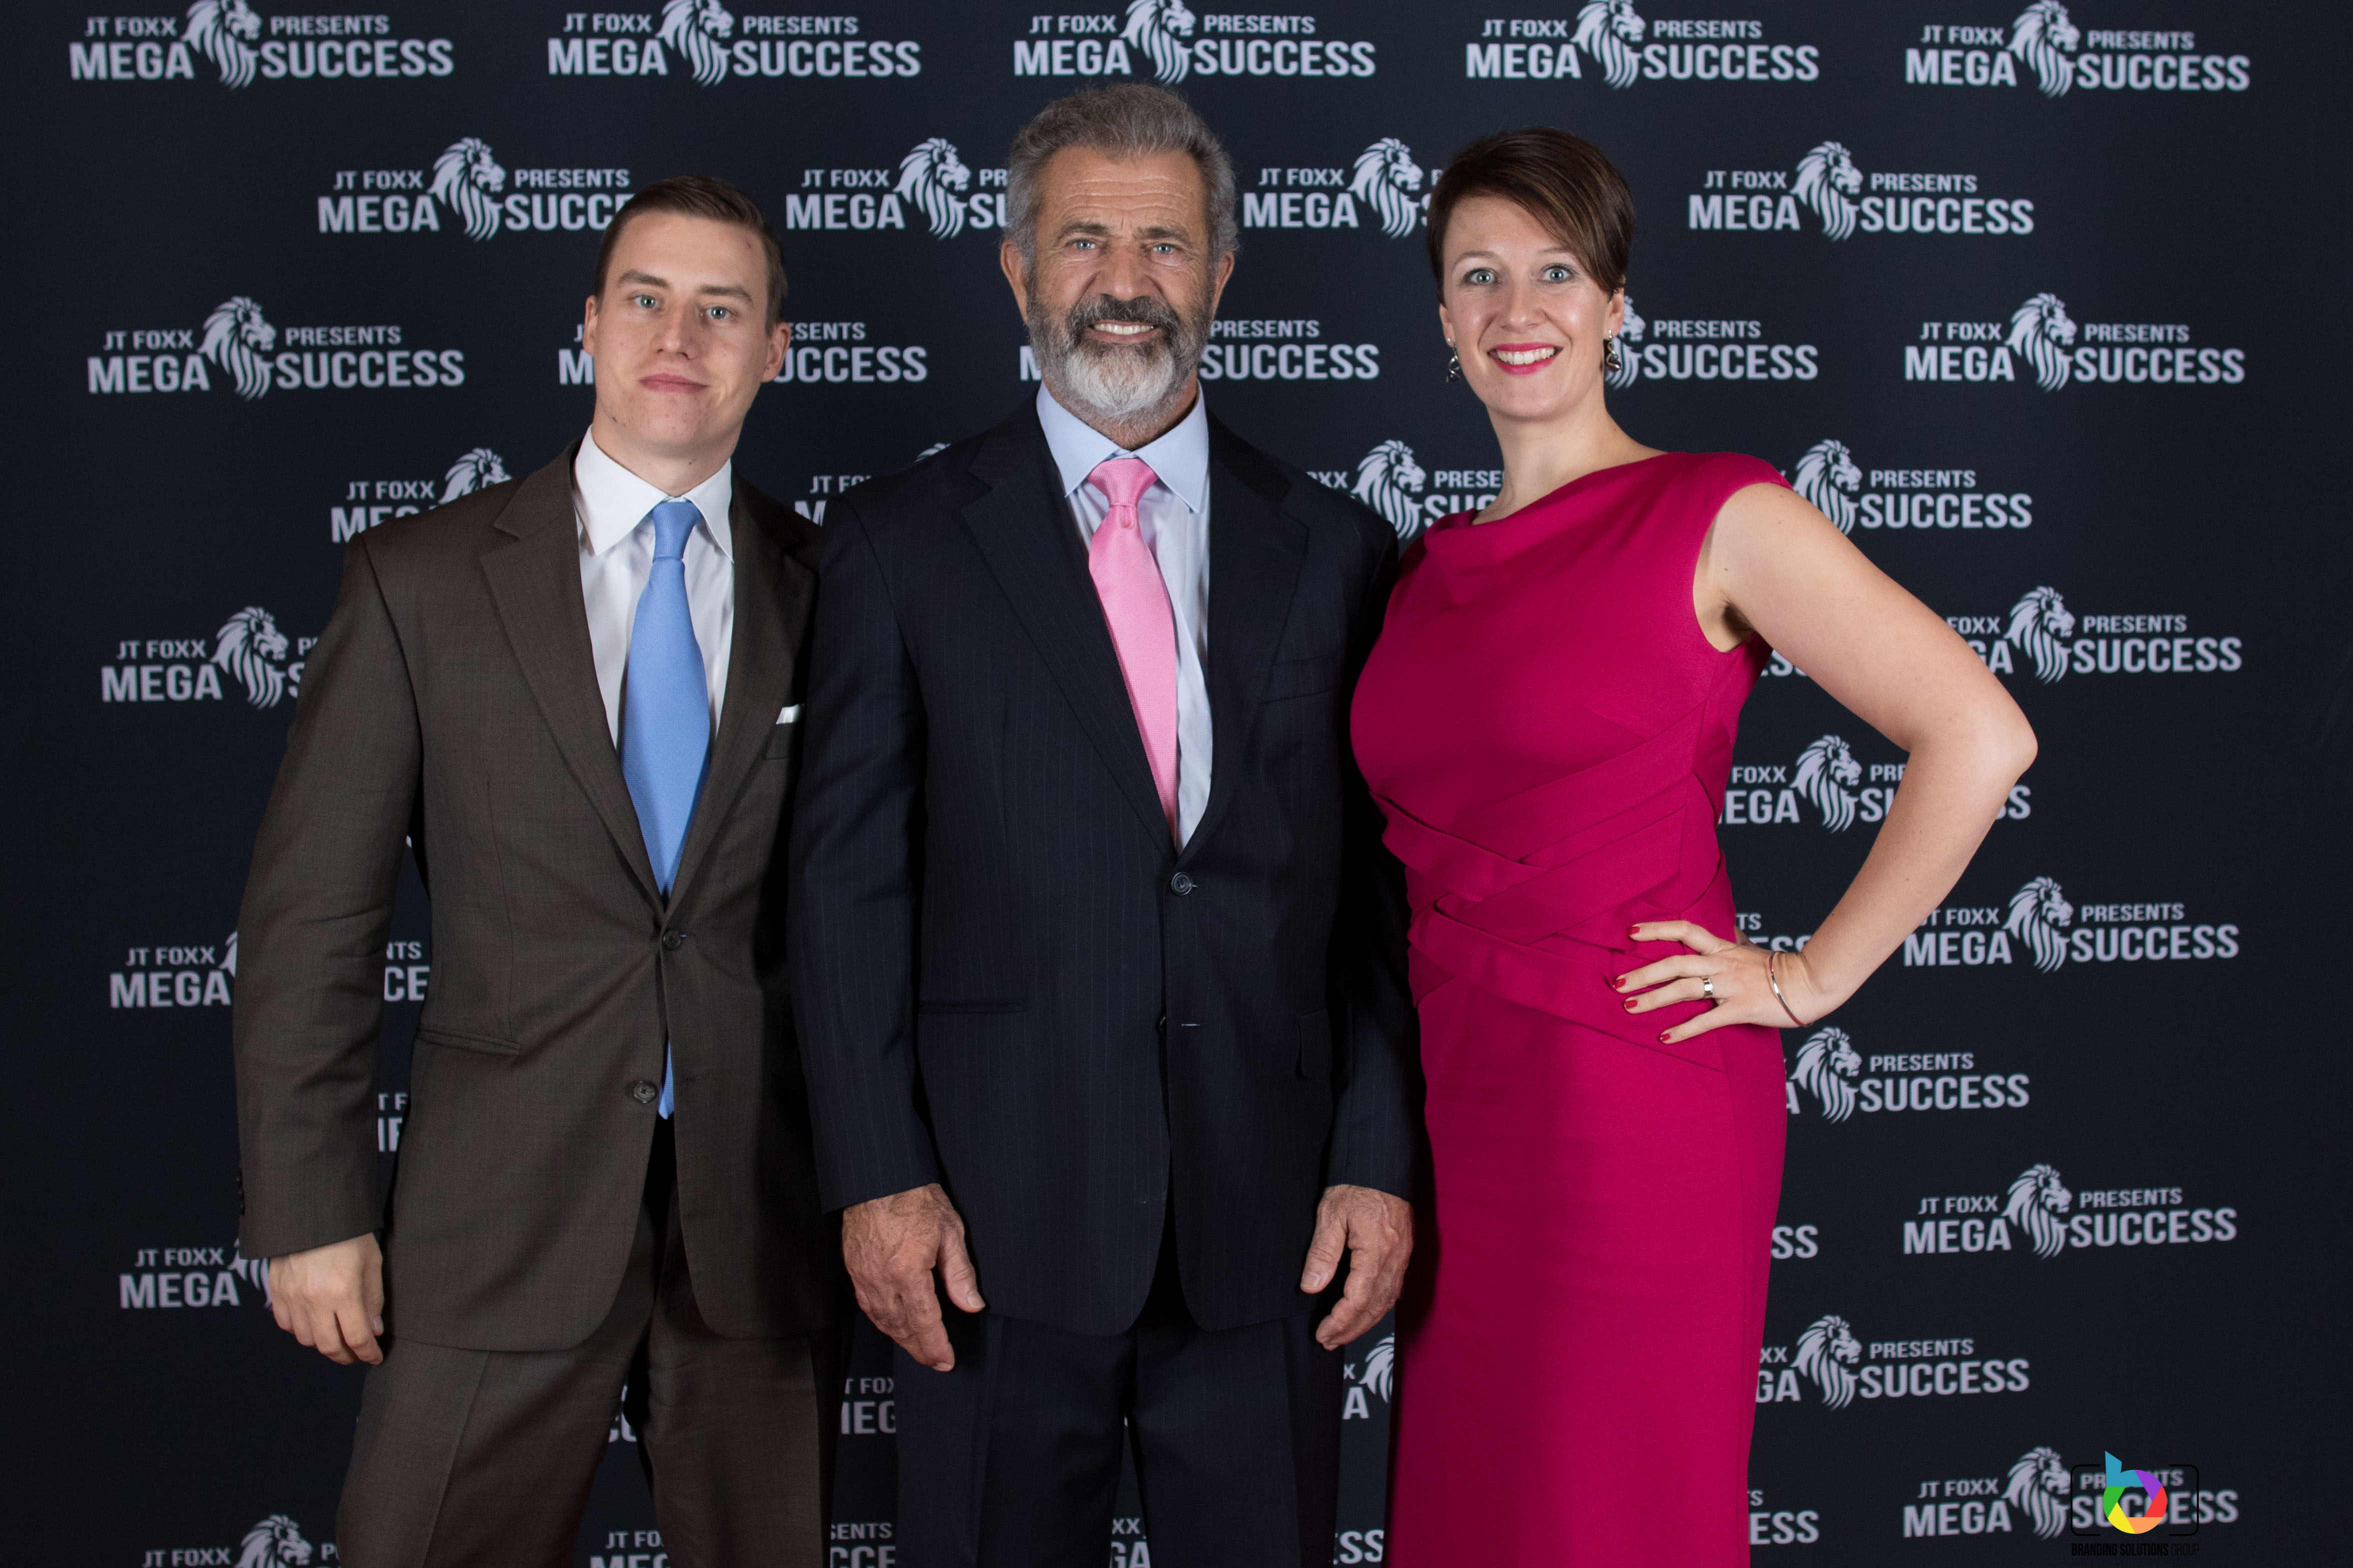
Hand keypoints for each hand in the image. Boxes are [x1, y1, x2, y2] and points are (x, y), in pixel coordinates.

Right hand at [269, 1233, 384, 1365]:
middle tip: (356, 1354)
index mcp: (343, 1292)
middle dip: (346, 1356)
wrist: (311, 1210)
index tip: (375, 1357)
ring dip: (323, 1344)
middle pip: (329, 1346)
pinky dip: (300, 1330)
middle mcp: (315, 1299)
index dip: (368, 1353)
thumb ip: (373, 1299)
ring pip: (306, 1339)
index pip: (357, 1338)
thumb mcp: (371, 1262)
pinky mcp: (276, 1290)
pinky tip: (314, 1323)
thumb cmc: (348, 1232)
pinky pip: (286, 1323)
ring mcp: (292, 1296)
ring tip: (337, 1338)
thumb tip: (374, 1331)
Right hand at [843, 1183, 984, 1371]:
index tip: (946, 1361)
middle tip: (934, 1361)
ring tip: (918, 1348)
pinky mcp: (854, 1269)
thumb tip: (972, 1304)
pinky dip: (882, 1321)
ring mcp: (864, 1276)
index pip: (925, 1322)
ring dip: (901, 1339)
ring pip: (882, 1320)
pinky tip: (893, 1324)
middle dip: (919, 1349)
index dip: (936, 1346)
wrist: (878, 1177)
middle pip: (902, 1327)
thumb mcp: (950, 1231)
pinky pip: (867, 1306)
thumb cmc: (914, 1197)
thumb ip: (960, 1274)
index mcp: (908, 1271)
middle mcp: (882, 1279)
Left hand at [1300, 1184, 1412, 1349]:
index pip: (1358, 1299)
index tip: (1322, 1334)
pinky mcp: (1404, 1252)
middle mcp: (1394, 1259)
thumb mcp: (1330, 1214)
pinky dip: (1378, 1307)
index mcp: (1376, 1251)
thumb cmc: (1354, 1185)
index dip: (1340, 1321)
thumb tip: (1311, 1288)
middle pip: (1375, 1307)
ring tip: (1342, 1334)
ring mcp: (1402, 1257)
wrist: (1382, 1164)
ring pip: (1387, 1301)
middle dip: (1351, 1329)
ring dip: (1365, 1322)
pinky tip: (1365, 1312)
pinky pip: (1394, 1289)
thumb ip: (1322, 1253)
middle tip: (1328, 1341)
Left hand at [1614, 921, 1838, 1044]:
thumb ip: (1731, 942)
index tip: (1630, 932)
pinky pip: (1707, 1020)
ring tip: (1630, 1008)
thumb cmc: (1779, 968)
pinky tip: (1664, 1037)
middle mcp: (1721, 964)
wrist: (1810, 982)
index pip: (1685, 930)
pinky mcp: (1740, 1009)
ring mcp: (1730, 986)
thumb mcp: (1750, 949)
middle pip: (1675, 964)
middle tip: (1617, 983)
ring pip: (1684, 989)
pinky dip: (1684, 1029)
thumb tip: (1725, 931)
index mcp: (1722, 948)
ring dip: (1654, 999)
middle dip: (1643, 973)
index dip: (1657, 929)